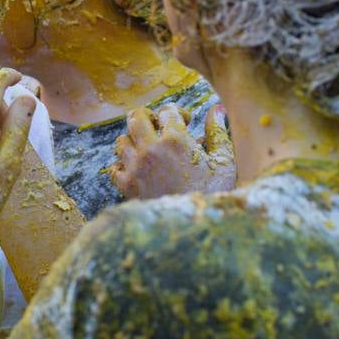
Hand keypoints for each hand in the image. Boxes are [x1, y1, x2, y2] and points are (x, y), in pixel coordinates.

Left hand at [108, 104, 234, 199]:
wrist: (197, 229)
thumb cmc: (213, 194)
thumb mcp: (223, 162)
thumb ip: (217, 132)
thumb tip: (216, 108)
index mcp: (176, 140)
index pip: (167, 110)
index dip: (177, 112)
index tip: (185, 121)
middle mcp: (151, 150)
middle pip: (136, 117)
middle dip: (147, 116)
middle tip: (159, 125)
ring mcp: (136, 167)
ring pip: (122, 140)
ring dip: (134, 140)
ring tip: (148, 148)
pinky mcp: (127, 186)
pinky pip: (114, 166)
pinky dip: (123, 164)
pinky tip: (138, 168)